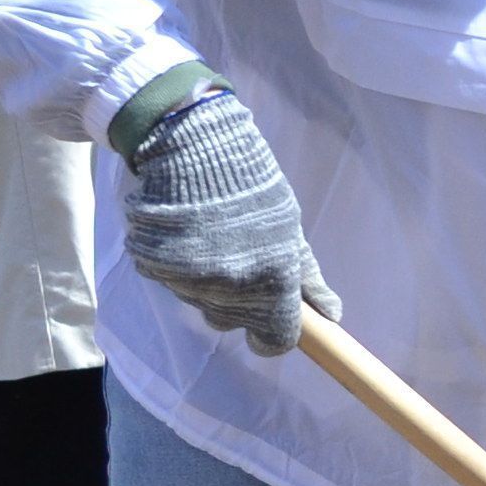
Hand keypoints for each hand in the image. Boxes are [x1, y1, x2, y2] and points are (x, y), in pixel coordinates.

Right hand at [120, 86, 329, 354]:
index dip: (274, 335)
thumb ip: (307, 276)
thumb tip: (332, 315)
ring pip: (200, 301)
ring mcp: (187, 281)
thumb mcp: (290, 227)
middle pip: (232, 321)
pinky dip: (177, 265)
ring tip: (209, 236)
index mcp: (271, 281)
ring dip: (206, 280)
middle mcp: (229, 290)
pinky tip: (184, 232)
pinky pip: (171, 281)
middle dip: (238, 301)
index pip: (275, 339)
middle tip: (237, 257)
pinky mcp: (154, 268)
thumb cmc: (252, 185)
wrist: (193, 146)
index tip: (270, 324)